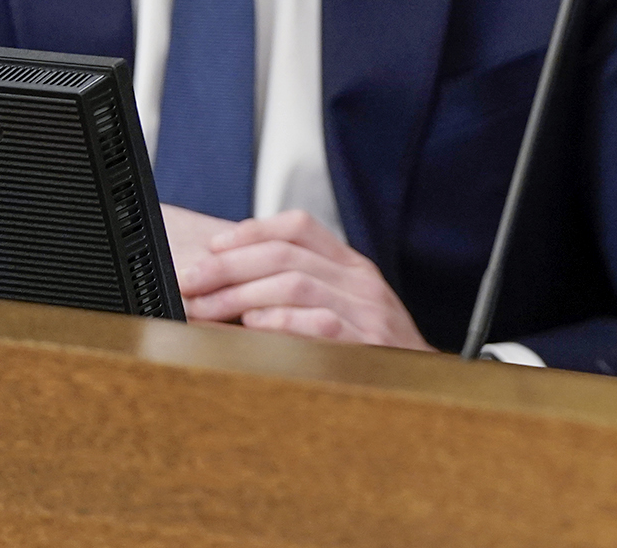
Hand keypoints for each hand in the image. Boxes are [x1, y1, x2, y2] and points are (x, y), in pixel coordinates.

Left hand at [171, 206, 434, 349]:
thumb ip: (304, 287)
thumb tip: (233, 280)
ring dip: (240, 295)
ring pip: (294, 283)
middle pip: (285, 254)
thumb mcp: (346, 307)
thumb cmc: (374, 352)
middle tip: (191, 281)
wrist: (425, 389)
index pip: (300, 226)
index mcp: (352, 266)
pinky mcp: (365, 345)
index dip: (251, 231)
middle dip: (228, 266)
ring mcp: (366, 312)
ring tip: (207, 308)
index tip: (213, 247)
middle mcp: (361, 281)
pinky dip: (279, 321)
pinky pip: (317, 323)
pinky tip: (251, 327)